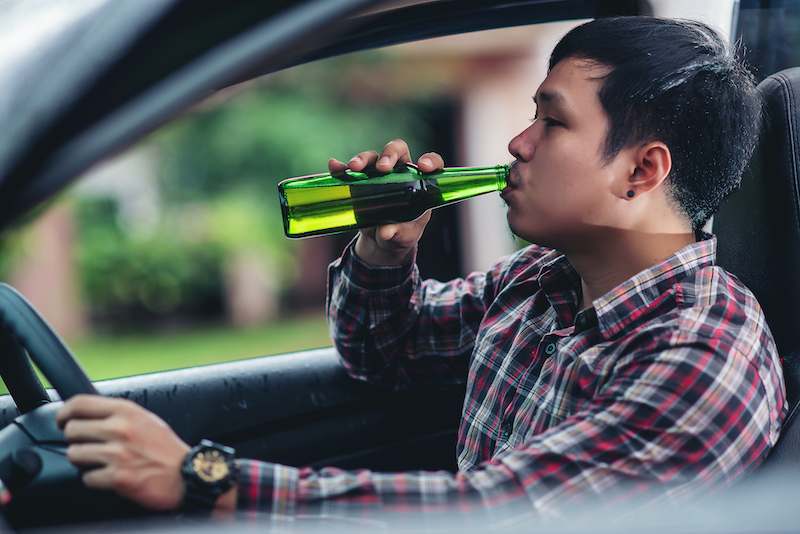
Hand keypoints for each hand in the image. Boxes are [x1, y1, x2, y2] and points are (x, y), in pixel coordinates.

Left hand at [55, 394, 190, 511]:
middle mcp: (121, 429)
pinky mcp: (118, 477)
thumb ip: (118, 414)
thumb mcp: (145, 419)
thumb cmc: (167, 449)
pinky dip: (96, 480)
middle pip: (72, 429)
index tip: (62, 420)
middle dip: (75, 440)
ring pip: (74, 454)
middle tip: (87, 446)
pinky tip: (111, 477)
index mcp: (127, 411)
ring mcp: (118, 454)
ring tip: (100, 463)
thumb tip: (87, 413)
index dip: (64, 412)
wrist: (187, 475)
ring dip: (83, 461)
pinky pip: (87, 478)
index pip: (80, 403)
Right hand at [328, 139, 443, 265]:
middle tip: (382, 167)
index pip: (431, 163)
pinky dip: (341, 168)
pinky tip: (334, 166)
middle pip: (397, 151)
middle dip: (389, 154)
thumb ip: (398, 233)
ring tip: (354, 168)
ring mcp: (378, 175)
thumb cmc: (401, 235)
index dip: (430, 160)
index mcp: (419, 183)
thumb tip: (385, 231)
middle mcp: (400, 173)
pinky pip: (349, 171)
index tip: (423, 166)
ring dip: (363, 159)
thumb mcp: (404, 237)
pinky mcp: (359, 182)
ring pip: (372, 158)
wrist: (381, 241)